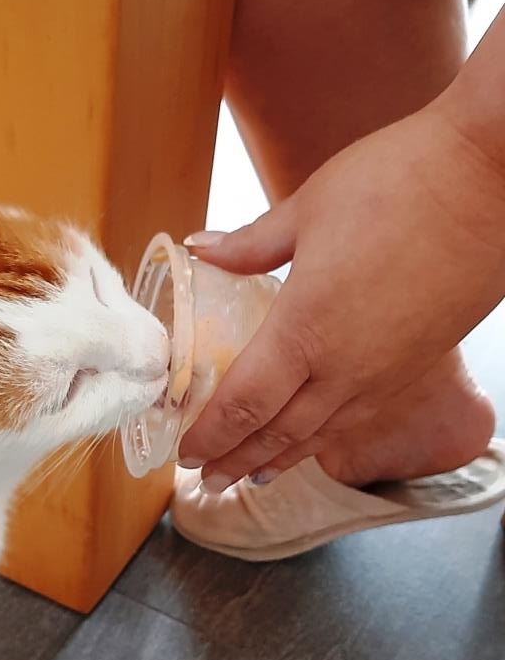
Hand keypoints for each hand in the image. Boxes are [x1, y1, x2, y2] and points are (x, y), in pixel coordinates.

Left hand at [179, 100, 504, 490]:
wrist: (496, 178)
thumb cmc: (400, 181)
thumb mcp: (310, 206)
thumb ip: (250, 244)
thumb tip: (200, 250)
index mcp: (305, 329)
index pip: (242, 405)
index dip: (210, 435)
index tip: (186, 452)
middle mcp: (344, 367)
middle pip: (277, 434)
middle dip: (236, 462)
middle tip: (206, 481)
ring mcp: (384, 374)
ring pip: (320, 435)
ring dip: (278, 460)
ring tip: (251, 477)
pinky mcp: (414, 366)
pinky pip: (356, 418)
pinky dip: (322, 439)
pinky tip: (311, 440)